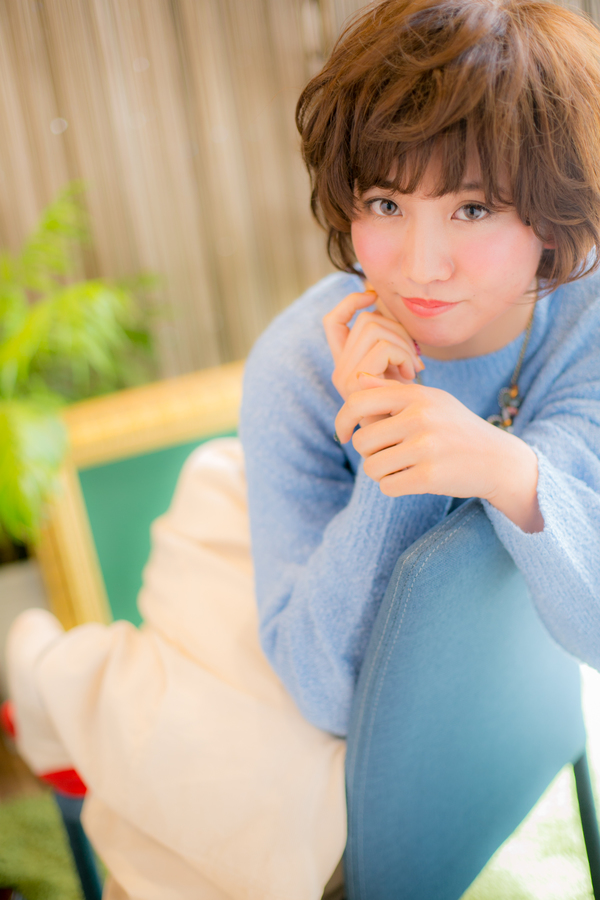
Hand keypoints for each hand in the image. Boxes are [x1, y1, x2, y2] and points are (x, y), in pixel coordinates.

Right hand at [323, 286, 423, 402]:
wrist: (411, 438)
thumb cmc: (409, 403)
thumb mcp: (398, 366)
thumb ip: (389, 339)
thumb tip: (378, 298)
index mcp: (346, 363)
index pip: (333, 321)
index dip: (350, 303)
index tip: (372, 296)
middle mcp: (340, 370)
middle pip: (366, 320)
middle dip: (398, 328)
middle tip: (414, 354)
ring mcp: (345, 378)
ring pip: (374, 328)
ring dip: (404, 342)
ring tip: (414, 366)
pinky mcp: (356, 386)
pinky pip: (383, 347)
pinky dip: (404, 354)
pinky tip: (412, 375)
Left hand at [335, 374, 542, 531]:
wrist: (498, 460)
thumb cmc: (456, 428)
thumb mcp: (430, 400)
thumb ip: (393, 391)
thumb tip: (357, 378)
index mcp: (416, 395)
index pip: (357, 402)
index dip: (341, 420)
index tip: (342, 434)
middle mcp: (419, 417)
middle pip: (361, 441)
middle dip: (369, 453)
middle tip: (389, 453)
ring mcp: (425, 447)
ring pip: (371, 468)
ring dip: (381, 472)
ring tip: (403, 466)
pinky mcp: (429, 476)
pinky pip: (387, 487)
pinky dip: (394, 487)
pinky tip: (412, 479)